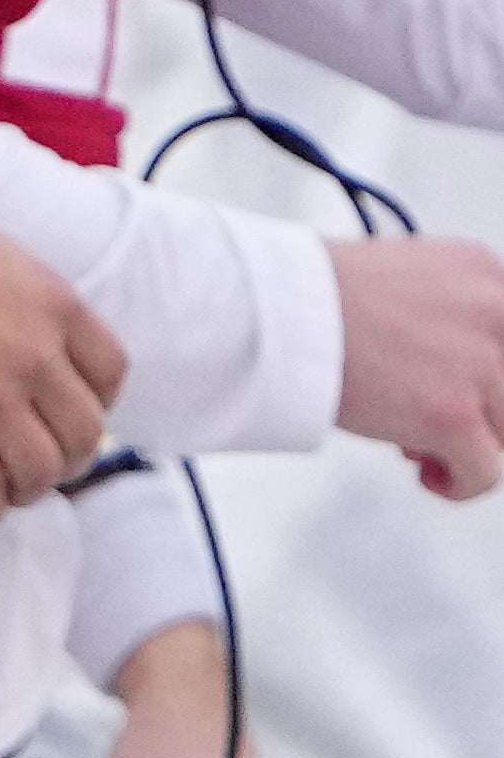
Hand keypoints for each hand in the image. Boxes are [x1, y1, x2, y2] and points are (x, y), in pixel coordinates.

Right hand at [0, 202, 125, 521]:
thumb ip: (20, 292)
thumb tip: (21, 323)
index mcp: (53, 302)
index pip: (110, 369)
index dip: (98, 401)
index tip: (75, 410)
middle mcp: (35, 352)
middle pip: (84, 429)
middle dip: (71, 457)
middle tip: (48, 464)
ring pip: (40, 467)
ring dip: (31, 487)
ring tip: (13, 490)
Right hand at [329, 235, 503, 497]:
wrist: (276, 311)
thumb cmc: (312, 294)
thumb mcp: (404, 277)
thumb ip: (444, 311)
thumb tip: (449, 359)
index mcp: (484, 272)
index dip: (489, 374)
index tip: (469, 390)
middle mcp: (497, 313)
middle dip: (479, 409)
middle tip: (435, 417)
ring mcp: (481, 365)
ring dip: (468, 444)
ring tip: (421, 444)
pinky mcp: (456, 415)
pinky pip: (486, 473)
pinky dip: (459, 484)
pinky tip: (429, 475)